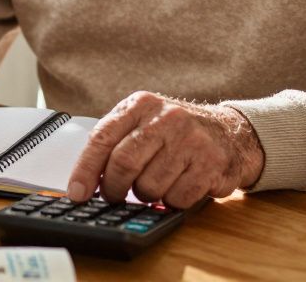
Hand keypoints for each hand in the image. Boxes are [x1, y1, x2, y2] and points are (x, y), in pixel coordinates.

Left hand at [67, 92, 263, 207]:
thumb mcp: (143, 123)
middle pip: (124, 163)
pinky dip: (171, 201)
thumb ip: (114, 143)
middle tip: (114, 196)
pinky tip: (177, 187)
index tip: (76, 192)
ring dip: (146, 195)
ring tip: (154, 184)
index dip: (85, 169)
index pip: (102, 138)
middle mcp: (166, 118)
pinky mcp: (211, 163)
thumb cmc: (176, 132)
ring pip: (149, 186)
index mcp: (140, 105)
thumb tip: (83, 181)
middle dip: (114, 188)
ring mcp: (191, 140)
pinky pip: (177, 198)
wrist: (229, 132)